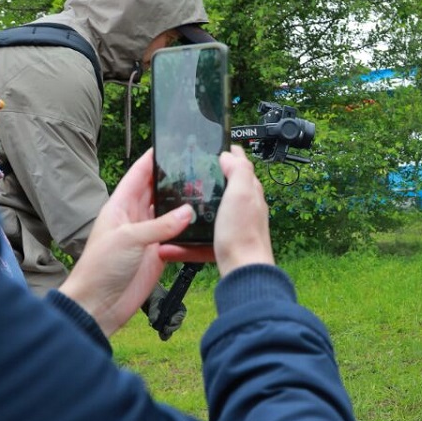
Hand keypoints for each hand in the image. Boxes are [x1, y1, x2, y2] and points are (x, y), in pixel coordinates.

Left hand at [59, 150, 193, 335]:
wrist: (99, 303)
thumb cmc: (101, 267)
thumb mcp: (130, 239)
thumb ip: (160, 224)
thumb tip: (188, 211)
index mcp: (120, 206)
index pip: (138, 175)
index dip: (151, 160)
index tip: (169, 145)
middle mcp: (134, 218)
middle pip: (156, 192)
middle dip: (173, 180)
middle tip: (196, 168)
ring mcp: (146, 236)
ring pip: (168, 214)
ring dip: (183, 206)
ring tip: (204, 192)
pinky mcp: (157, 255)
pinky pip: (175, 237)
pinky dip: (187, 232)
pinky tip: (202, 225)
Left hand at [142, 282, 187, 339]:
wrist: (145, 295)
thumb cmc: (153, 293)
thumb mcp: (154, 299)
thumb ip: (154, 309)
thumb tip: (153, 321)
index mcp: (177, 305)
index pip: (181, 314)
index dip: (177, 319)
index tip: (170, 321)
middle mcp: (174, 313)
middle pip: (177, 323)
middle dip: (172, 327)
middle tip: (165, 328)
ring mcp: (168, 319)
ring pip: (171, 329)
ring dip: (167, 332)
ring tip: (162, 333)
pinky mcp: (161, 324)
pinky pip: (164, 332)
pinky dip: (163, 334)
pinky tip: (161, 336)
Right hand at [161, 145, 273, 275]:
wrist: (243, 272)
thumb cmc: (243, 235)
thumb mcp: (241, 193)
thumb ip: (238, 171)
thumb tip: (229, 156)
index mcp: (250, 193)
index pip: (241, 166)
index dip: (228, 154)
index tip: (214, 148)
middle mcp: (245, 210)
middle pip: (226, 190)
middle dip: (209, 182)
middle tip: (190, 176)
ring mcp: (234, 229)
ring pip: (210, 217)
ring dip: (194, 213)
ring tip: (177, 210)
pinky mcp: (223, 247)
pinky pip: (200, 243)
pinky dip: (186, 244)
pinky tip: (171, 247)